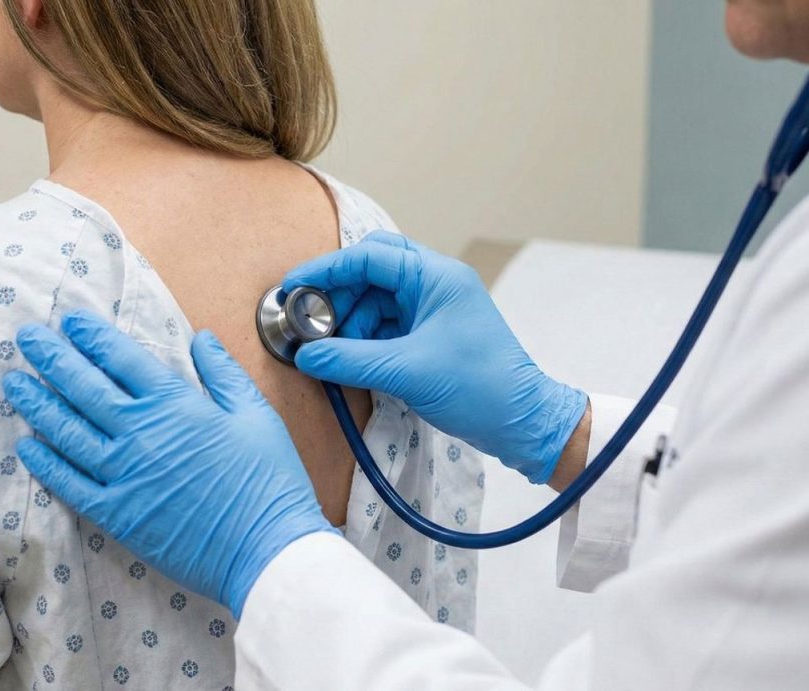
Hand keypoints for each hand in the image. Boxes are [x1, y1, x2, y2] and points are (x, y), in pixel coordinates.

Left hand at [2, 310, 333, 617]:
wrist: (264, 548)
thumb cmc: (268, 479)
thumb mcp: (256, 414)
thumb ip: (223, 372)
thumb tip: (201, 337)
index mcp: (174, 404)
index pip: (121, 357)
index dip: (91, 335)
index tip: (70, 320)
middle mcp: (139, 433)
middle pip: (83, 387)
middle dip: (51, 357)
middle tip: (26, 337)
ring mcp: (123, 474)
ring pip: (67, 431)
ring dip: (36, 403)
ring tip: (12, 382)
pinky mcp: (117, 514)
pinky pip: (70, 483)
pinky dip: (45, 463)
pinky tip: (26, 446)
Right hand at [283, 230, 587, 483]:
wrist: (523, 423)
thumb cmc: (479, 387)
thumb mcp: (406, 371)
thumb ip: (350, 360)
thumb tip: (305, 355)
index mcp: (436, 276)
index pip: (369, 256)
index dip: (326, 270)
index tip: (291, 287)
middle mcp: (434, 284)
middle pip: (370, 273)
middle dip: (337, 297)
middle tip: (309, 323)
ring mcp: (432, 309)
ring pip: (375, 301)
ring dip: (349, 323)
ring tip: (332, 352)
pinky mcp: (429, 335)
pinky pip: (385, 326)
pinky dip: (364, 340)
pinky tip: (350, 360)